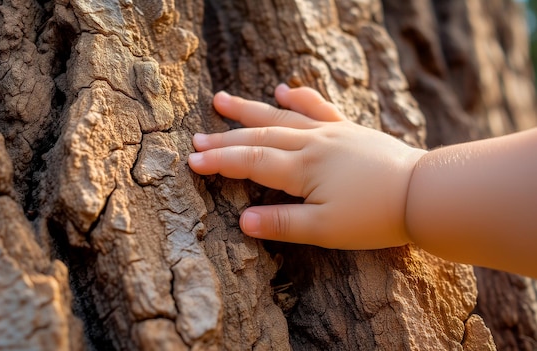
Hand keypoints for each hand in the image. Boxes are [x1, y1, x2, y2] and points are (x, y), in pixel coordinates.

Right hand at [188, 84, 425, 249]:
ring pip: (282, 117)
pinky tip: (282, 90)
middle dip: (225, 138)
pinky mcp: (349, 130)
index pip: (250, 161)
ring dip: (250, 110)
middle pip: (259, 136)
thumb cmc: (374, 217)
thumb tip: (242, 220)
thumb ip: (281, 223)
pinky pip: (319, 108)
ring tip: (222, 100)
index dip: (220, 161)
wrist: (424, 194)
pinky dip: (298, 98)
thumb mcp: (325, 230)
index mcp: (302, 169)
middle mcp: (312, 144)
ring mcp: (331, 133)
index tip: (192, 160)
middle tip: (196, 137)